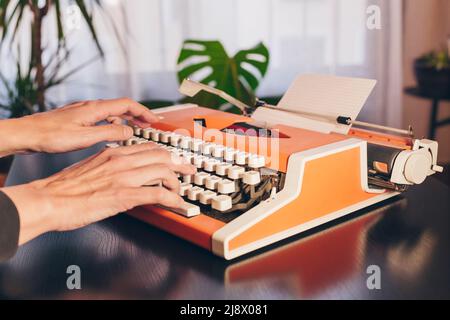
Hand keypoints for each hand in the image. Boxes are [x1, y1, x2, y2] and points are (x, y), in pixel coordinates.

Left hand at [0, 98, 157, 156]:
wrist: (27, 133)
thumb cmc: (51, 136)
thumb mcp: (85, 137)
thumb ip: (109, 133)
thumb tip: (129, 131)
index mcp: (95, 109)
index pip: (127, 105)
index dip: (143, 111)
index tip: (154, 119)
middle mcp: (90, 106)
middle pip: (121, 106)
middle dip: (138, 114)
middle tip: (150, 124)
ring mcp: (83, 110)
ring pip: (112, 111)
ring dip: (126, 118)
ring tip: (136, 128)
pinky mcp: (77, 117)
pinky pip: (102, 116)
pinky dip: (114, 121)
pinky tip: (112, 131)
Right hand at [1, 143, 195, 244]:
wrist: (48, 200)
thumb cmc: (64, 188)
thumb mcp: (91, 169)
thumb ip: (110, 168)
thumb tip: (123, 175)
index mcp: (113, 153)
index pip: (148, 148)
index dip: (166, 153)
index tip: (175, 158)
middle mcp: (121, 160)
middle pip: (161, 156)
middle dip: (180, 162)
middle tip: (189, 169)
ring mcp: (124, 177)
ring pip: (163, 171)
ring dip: (177, 181)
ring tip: (182, 189)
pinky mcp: (124, 195)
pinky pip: (158, 194)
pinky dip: (172, 198)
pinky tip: (176, 203)